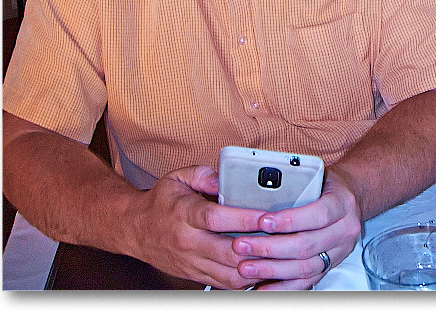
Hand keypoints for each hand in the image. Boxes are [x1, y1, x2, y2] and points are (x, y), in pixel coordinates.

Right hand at [125, 165, 271, 288]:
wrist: (133, 229)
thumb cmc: (160, 203)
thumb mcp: (178, 177)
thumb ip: (203, 174)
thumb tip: (223, 178)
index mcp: (185, 214)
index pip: (217, 219)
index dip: (244, 218)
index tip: (266, 216)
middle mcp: (188, 241)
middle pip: (227, 251)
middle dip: (256, 248)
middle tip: (281, 239)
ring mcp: (191, 262)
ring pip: (227, 273)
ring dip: (254, 267)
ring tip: (274, 256)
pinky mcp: (194, 275)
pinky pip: (222, 283)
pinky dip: (243, 279)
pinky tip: (260, 268)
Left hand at [229, 168, 362, 289]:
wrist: (351, 196)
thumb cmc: (327, 184)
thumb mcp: (316, 174)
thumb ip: (293, 181)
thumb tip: (253, 187)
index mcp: (342, 203)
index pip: (318, 214)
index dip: (289, 220)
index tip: (262, 221)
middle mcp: (345, 229)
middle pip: (307, 245)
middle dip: (270, 247)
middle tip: (242, 245)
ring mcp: (339, 250)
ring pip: (305, 267)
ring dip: (272, 269)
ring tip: (245, 266)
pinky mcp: (330, 265)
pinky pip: (307, 281)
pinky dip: (283, 287)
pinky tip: (262, 287)